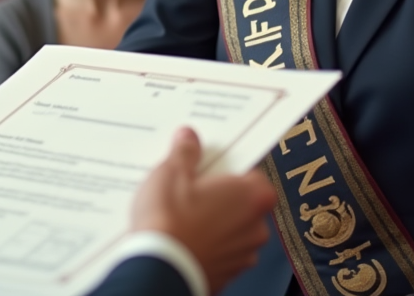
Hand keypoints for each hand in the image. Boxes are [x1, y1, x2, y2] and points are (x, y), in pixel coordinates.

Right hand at [131, 127, 276, 293]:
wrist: (157, 271)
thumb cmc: (170, 223)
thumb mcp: (171, 173)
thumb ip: (185, 152)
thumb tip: (189, 139)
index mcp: (253, 196)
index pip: (251, 172)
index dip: (227, 166)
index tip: (208, 163)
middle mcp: (256, 228)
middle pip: (240, 201)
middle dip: (217, 194)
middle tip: (189, 187)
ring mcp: (242, 255)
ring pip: (229, 228)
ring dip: (211, 221)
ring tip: (179, 214)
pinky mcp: (226, 275)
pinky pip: (218, 250)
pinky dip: (204, 243)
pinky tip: (180, 236)